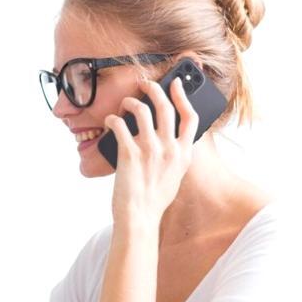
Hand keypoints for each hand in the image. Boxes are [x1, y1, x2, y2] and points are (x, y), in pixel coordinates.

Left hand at [106, 77, 197, 226]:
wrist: (139, 217)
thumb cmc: (155, 199)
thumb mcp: (176, 175)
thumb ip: (175, 154)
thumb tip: (168, 136)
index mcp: (183, 154)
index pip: (191, 117)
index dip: (184, 96)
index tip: (177, 84)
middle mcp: (169, 148)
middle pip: (165, 106)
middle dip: (154, 89)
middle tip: (145, 84)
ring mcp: (150, 149)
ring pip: (141, 109)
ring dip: (130, 102)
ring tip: (125, 105)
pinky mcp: (129, 153)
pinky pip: (119, 125)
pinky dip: (112, 119)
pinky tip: (110, 122)